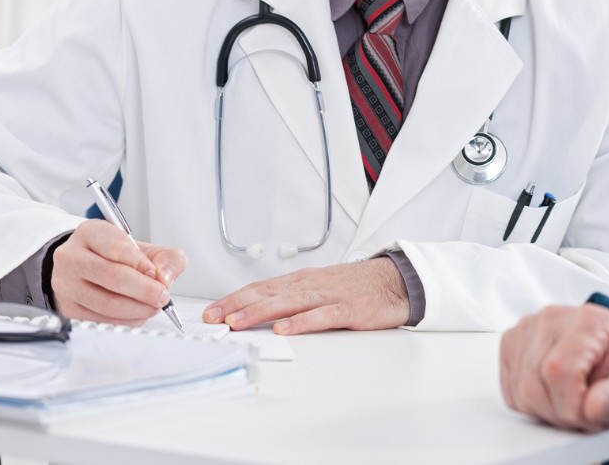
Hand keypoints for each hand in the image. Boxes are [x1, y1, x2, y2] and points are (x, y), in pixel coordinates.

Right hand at [49, 219, 186, 324]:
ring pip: (106, 302)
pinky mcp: (68, 308)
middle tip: (162, 295)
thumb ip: (166, 257)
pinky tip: (138, 314)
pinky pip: (102, 319)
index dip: (140, 262)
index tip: (155, 273)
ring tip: (153, 306)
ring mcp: (65, 284)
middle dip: (144, 289)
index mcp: (90, 233)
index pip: (115, 246)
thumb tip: (165, 277)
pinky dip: (126, 320)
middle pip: (110, 275)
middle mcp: (71, 256)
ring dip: (138, 309)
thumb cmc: (117, 258)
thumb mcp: (145, 248)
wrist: (88, 269)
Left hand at [203, 257, 408, 333]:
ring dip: (260, 312)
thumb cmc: (357, 286)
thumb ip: (294, 297)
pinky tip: (284, 329)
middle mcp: (311, 284)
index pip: (261, 288)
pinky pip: (321, 316)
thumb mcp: (321, 286)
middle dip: (238, 305)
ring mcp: (330, 296)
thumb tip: (261, 310)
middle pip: (268, 293)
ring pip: (289, 302)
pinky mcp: (349, 309)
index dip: (235, 298)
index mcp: (303, 280)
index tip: (212, 310)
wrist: (396, 280)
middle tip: (214, 317)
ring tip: (237, 323)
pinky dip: (301, 322)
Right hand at [500, 304, 608, 432]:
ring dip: (547, 411)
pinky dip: (532, 404)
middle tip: (587, 412)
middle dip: (561, 413)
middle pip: (535, 386)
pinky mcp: (513, 342)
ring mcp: (529, 327)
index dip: (572, 407)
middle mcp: (554, 317)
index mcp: (589, 321)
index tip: (592, 415)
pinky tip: (556, 395)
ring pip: (520, 392)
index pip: (558, 371)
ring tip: (574, 403)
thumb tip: (593, 407)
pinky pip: (511, 391)